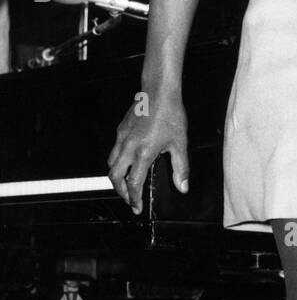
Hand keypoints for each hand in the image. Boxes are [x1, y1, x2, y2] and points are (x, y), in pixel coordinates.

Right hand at [108, 90, 188, 213]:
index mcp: (143, 153)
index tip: (137, 207)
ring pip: (111, 164)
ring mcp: (121, 138)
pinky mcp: (120, 130)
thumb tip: (183, 186)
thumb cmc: (170, 114)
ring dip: (116, 177)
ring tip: (126, 184)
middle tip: (129, 199)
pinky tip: (127, 162)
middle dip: (121, 192)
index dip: (134, 199)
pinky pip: (113, 151)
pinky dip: (117, 162)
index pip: (134, 183)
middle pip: (115, 177)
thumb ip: (181, 168)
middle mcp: (128, 147)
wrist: (159, 92)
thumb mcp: (180, 144)